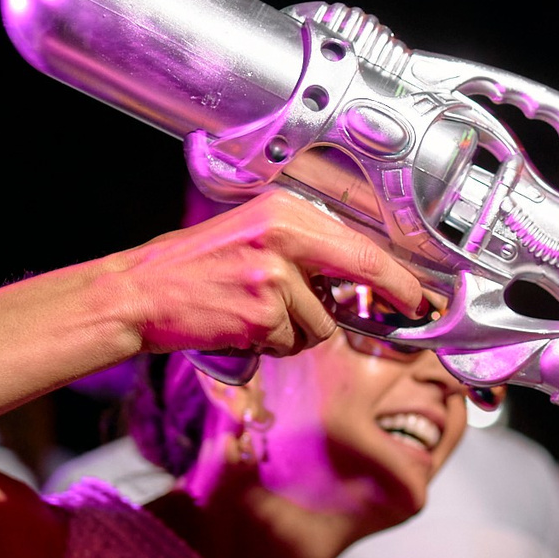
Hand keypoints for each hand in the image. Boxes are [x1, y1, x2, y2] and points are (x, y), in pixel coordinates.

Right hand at [115, 191, 426, 357]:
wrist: (140, 293)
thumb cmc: (192, 269)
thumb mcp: (251, 236)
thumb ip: (301, 250)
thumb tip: (354, 279)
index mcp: (283, 212)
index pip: (358, 242)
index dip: (396, 272)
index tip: (418, 291)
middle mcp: (283, 237)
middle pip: (362, 269)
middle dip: (391, 295)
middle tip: (410, 309)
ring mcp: (273, 277)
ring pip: (322, 323)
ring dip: (298, 331)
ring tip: (257, 316)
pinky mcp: (261, 315)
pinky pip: (291, 343)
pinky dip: (273, 345)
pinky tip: (243, 329)